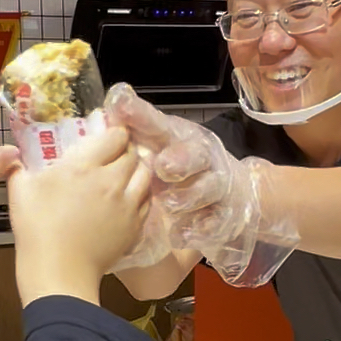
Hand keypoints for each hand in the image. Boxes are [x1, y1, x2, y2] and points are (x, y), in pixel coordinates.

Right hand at [9, 126, 151, 306]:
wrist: (59, 271)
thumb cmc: (37, 230)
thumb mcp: (19, 191)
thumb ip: (17, 167)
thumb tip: (11, 156)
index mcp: (84, 165)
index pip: (116, 136)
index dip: (115, 133)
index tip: (107, 137)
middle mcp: (111, 180)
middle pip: (133, 153)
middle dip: (125, 150)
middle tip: (114, 156)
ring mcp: (127, 203)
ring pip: (146, 174)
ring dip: (137, 170)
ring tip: (125, 175)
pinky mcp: (135, 225)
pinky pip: (147, 200)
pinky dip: (141, 194)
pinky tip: (128, 198)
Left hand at [105, 84, 298, 286]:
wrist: (237, 194)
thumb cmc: (187, 167)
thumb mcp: (163, 145)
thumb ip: (135, 132)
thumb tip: (102, 114)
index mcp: (182, 137)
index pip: (161, 124)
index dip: (141, 116)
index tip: (120, 106)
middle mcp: (204, 158)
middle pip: (196, 154)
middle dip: (181, 159)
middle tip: (163, 166)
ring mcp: (218, 186)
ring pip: (208, 188)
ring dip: (188, 197)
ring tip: (169, 204)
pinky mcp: (226, 215)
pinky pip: (215, 223)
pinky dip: (199, 230)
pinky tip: (182, 235)